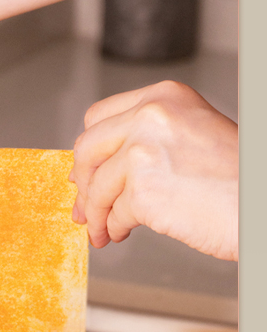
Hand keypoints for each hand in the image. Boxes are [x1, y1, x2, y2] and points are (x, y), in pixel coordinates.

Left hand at [70, 80, 237, 260]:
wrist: (259, 206)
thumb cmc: (235, 177)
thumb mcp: (189, 136)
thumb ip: (143, 142)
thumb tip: (92, 173)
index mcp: (163, 97)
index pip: (99, 117)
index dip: (89, 151)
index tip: (84, 172)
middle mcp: (151, 116)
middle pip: (87, 150)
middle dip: (83, 183)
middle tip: (85, 208)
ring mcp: (143, 152)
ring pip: (97, 187)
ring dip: (97, 214)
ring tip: (103, 230)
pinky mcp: (144, 191)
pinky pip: (113, 214)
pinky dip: (114, 228)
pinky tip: (121, 234)